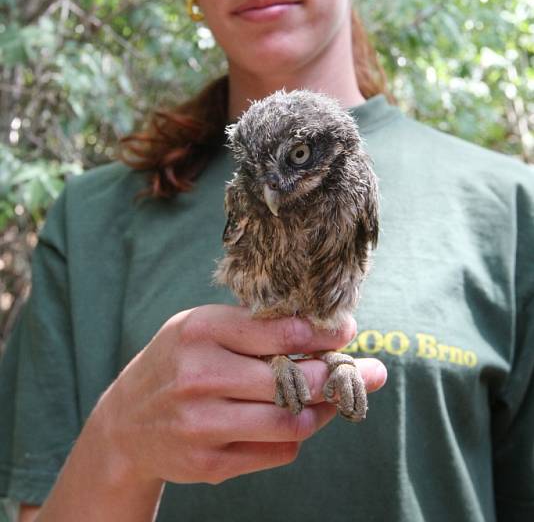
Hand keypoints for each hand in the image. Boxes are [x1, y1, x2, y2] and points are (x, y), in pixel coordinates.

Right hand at [91, 305, 386, 487]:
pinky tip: (296, 420)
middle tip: (362, 370)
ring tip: (335, 398)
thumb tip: (324, 330)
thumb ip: (253, 327)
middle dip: (338, 375)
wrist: (126, 424)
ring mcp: (203, 424)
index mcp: (201, 330)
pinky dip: (295, 436)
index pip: (281, 331)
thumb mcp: (201, 328)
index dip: (324, 332)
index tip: (347, 330)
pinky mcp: (209, 463)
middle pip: (294, 380)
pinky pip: (277, 451)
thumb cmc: (177, 362)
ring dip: (323, 410)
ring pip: (292, 421)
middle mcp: (200, 375)